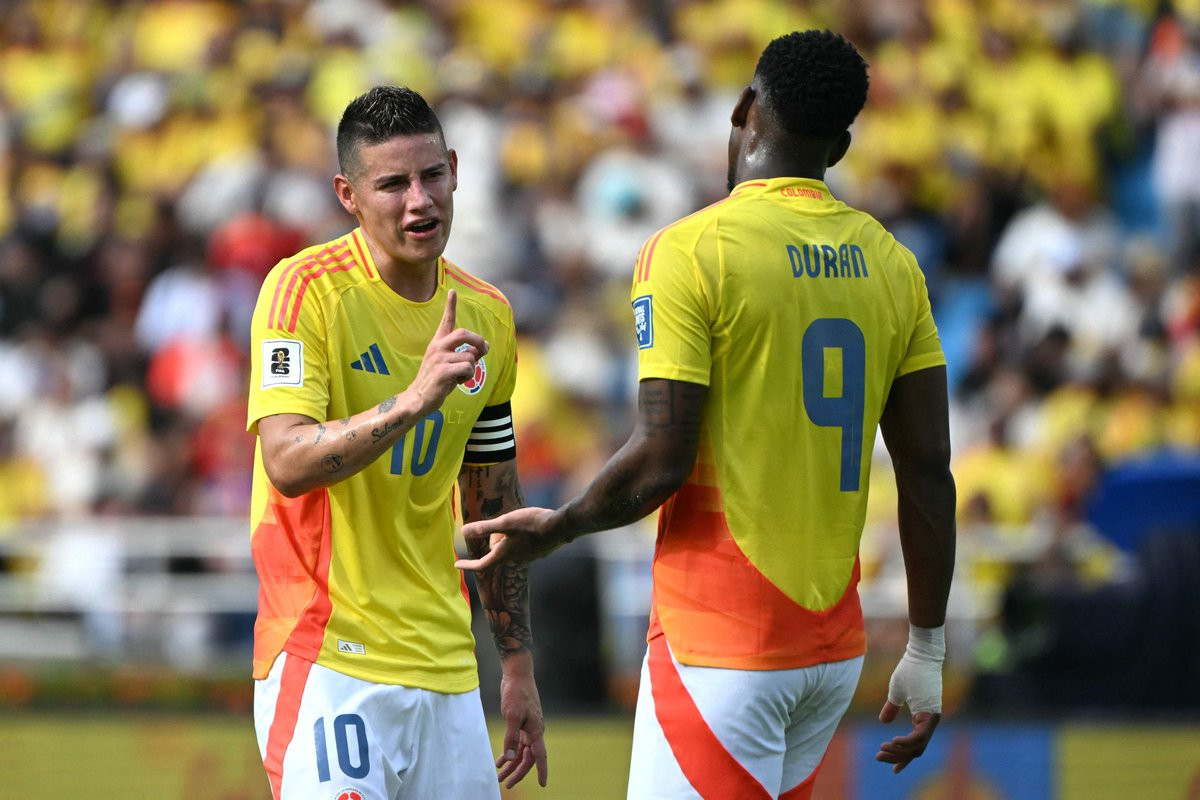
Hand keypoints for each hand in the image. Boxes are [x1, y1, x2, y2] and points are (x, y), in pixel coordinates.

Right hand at [407, 289, 488, 416]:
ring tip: (458, 377)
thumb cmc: (436, 381)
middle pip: (464, 334)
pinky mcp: (443, 371)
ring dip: (471, 370)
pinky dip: (468, 377)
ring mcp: (439, 358)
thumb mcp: (451, 365)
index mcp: (437, 343)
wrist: (418, 398)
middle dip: (478, 341)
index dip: (450, 305)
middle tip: (484, 349)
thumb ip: (465, 355)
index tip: (453, 291)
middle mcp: (437, 347)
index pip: (446, 321)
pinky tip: (456, 382)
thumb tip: (479, 349)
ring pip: (470, 357)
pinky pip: (468, 369)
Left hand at [454, 507, 562, 571]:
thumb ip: (484, 528)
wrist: (561, 526)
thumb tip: (463, 531)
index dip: (468, 565)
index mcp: (505, 554)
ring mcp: (529, 556)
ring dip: (508, 537)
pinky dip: (520, 537)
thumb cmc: (532, 524)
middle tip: (503, 521)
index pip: (481, 565)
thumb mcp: (505, 522)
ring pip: (510, 548)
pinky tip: (529, 526)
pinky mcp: (539, 551)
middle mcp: (516, 559)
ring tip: (518, 521)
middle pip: (497, 551)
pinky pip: (523, 545)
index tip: (457, 565)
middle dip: (495, 538)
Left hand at [497, 660, 548, 787]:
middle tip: (506, 784)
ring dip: (511, 764)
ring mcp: (528, 727)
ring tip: (499, 776)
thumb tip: (509, 758)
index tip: (543, 784)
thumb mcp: (511, 715)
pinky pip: (517, 743)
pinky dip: (509, 752)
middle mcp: (534, 731)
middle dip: (518, 772)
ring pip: (521, 752)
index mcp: (535, 730)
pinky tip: (500, 760)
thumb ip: (511, 738)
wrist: (517, 674)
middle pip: (528, 758)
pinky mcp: (521, 722)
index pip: (540, 756)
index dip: (542, 770)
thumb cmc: (516, 692)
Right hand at [875, 626, 943, 772]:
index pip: (915, 744)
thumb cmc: (910, 669)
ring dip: (900, 751)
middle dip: (897, 756)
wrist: (920, 654)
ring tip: (882, 749)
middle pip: (917, 749)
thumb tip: (884, 722)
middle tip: (879, 757)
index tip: (894, 770)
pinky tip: (893, 741)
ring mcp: (932, 718)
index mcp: (923, 717)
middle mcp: (930, 721)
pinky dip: (907, 742)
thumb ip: (892, 707)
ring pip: (918, 746)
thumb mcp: (897, 691)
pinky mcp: (931, 714)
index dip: (904, 758)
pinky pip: (920, 736)